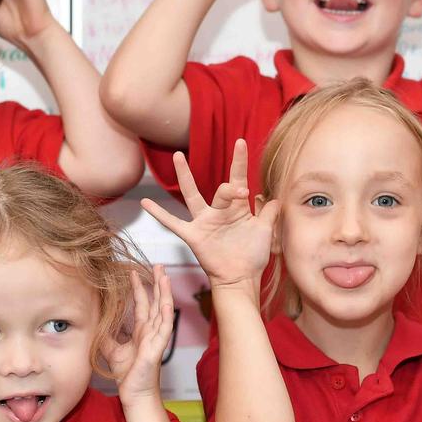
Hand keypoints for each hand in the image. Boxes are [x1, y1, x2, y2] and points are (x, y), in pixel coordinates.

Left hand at [104, 266, 174, 407]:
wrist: (134, 393)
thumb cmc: (127, 374)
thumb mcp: (111, 349)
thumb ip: (106, 335)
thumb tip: (94, 321)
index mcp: (142, 331)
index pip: (142, 305)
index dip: (139, 288)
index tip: (134, 272)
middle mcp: (151, 331)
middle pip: (156, 302)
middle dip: (158, 283)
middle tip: (158, 265)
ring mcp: (156, 338)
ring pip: (163, 311)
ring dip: (165, 293)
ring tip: (165, 276)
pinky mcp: (157, 348)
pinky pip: (164, 330)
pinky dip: (165, 316)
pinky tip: (165, 304)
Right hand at [142, 139, 279, 290]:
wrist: (240, 279)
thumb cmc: (252, 256)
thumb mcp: (265, 233)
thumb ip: (269, 214)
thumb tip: (276, 197)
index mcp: (238, 208)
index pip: (238, 180)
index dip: (239, 162)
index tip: (240, 142)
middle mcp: (219, 211)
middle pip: (220, 189)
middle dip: (229, 185)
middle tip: (236, 188)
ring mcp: (205, 222)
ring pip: (192, 196)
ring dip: (186, 177)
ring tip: (178, 157)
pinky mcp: (194, 235)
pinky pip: (173, 223)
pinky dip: (159, 214)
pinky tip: (145, 203)